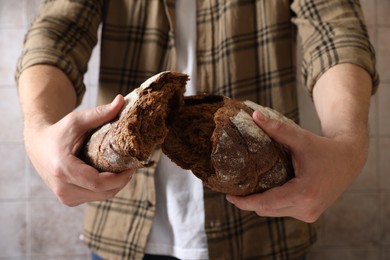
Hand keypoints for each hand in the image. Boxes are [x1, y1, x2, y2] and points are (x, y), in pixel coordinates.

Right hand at [24, 95, 133, 205]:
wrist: (37, 145)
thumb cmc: (58, 132)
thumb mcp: (77, 120)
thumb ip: (100, 113)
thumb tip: (121, 100)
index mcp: (63, 169)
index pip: (98, 183)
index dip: (120, 178)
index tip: (132, 167)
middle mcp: (62, 187)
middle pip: (103, 193)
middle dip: (122, 181)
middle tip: (131, 167)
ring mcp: (64, 196)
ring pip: (101, 197)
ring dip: (115, 186)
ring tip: (122, 170)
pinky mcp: (68, 200)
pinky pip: (94, 197)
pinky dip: (105, 188)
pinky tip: (109, 175)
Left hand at [226, 110, 367, 222]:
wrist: (348, 160)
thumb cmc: (323, 148)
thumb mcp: (301, 138)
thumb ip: (277, 129)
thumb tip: (254, 115)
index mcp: (304, 193)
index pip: (266, 203)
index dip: (245, 202)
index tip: (228, 196)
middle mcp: (307, 209)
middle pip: (267, 210)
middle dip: (249, 202)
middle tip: (233, 190)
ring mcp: (309, 214)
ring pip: (274, 213)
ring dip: (260, 203)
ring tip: (246, 190)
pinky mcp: (310, 215)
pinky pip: (283, 211)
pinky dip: (273, 204)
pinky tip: (264, 191)